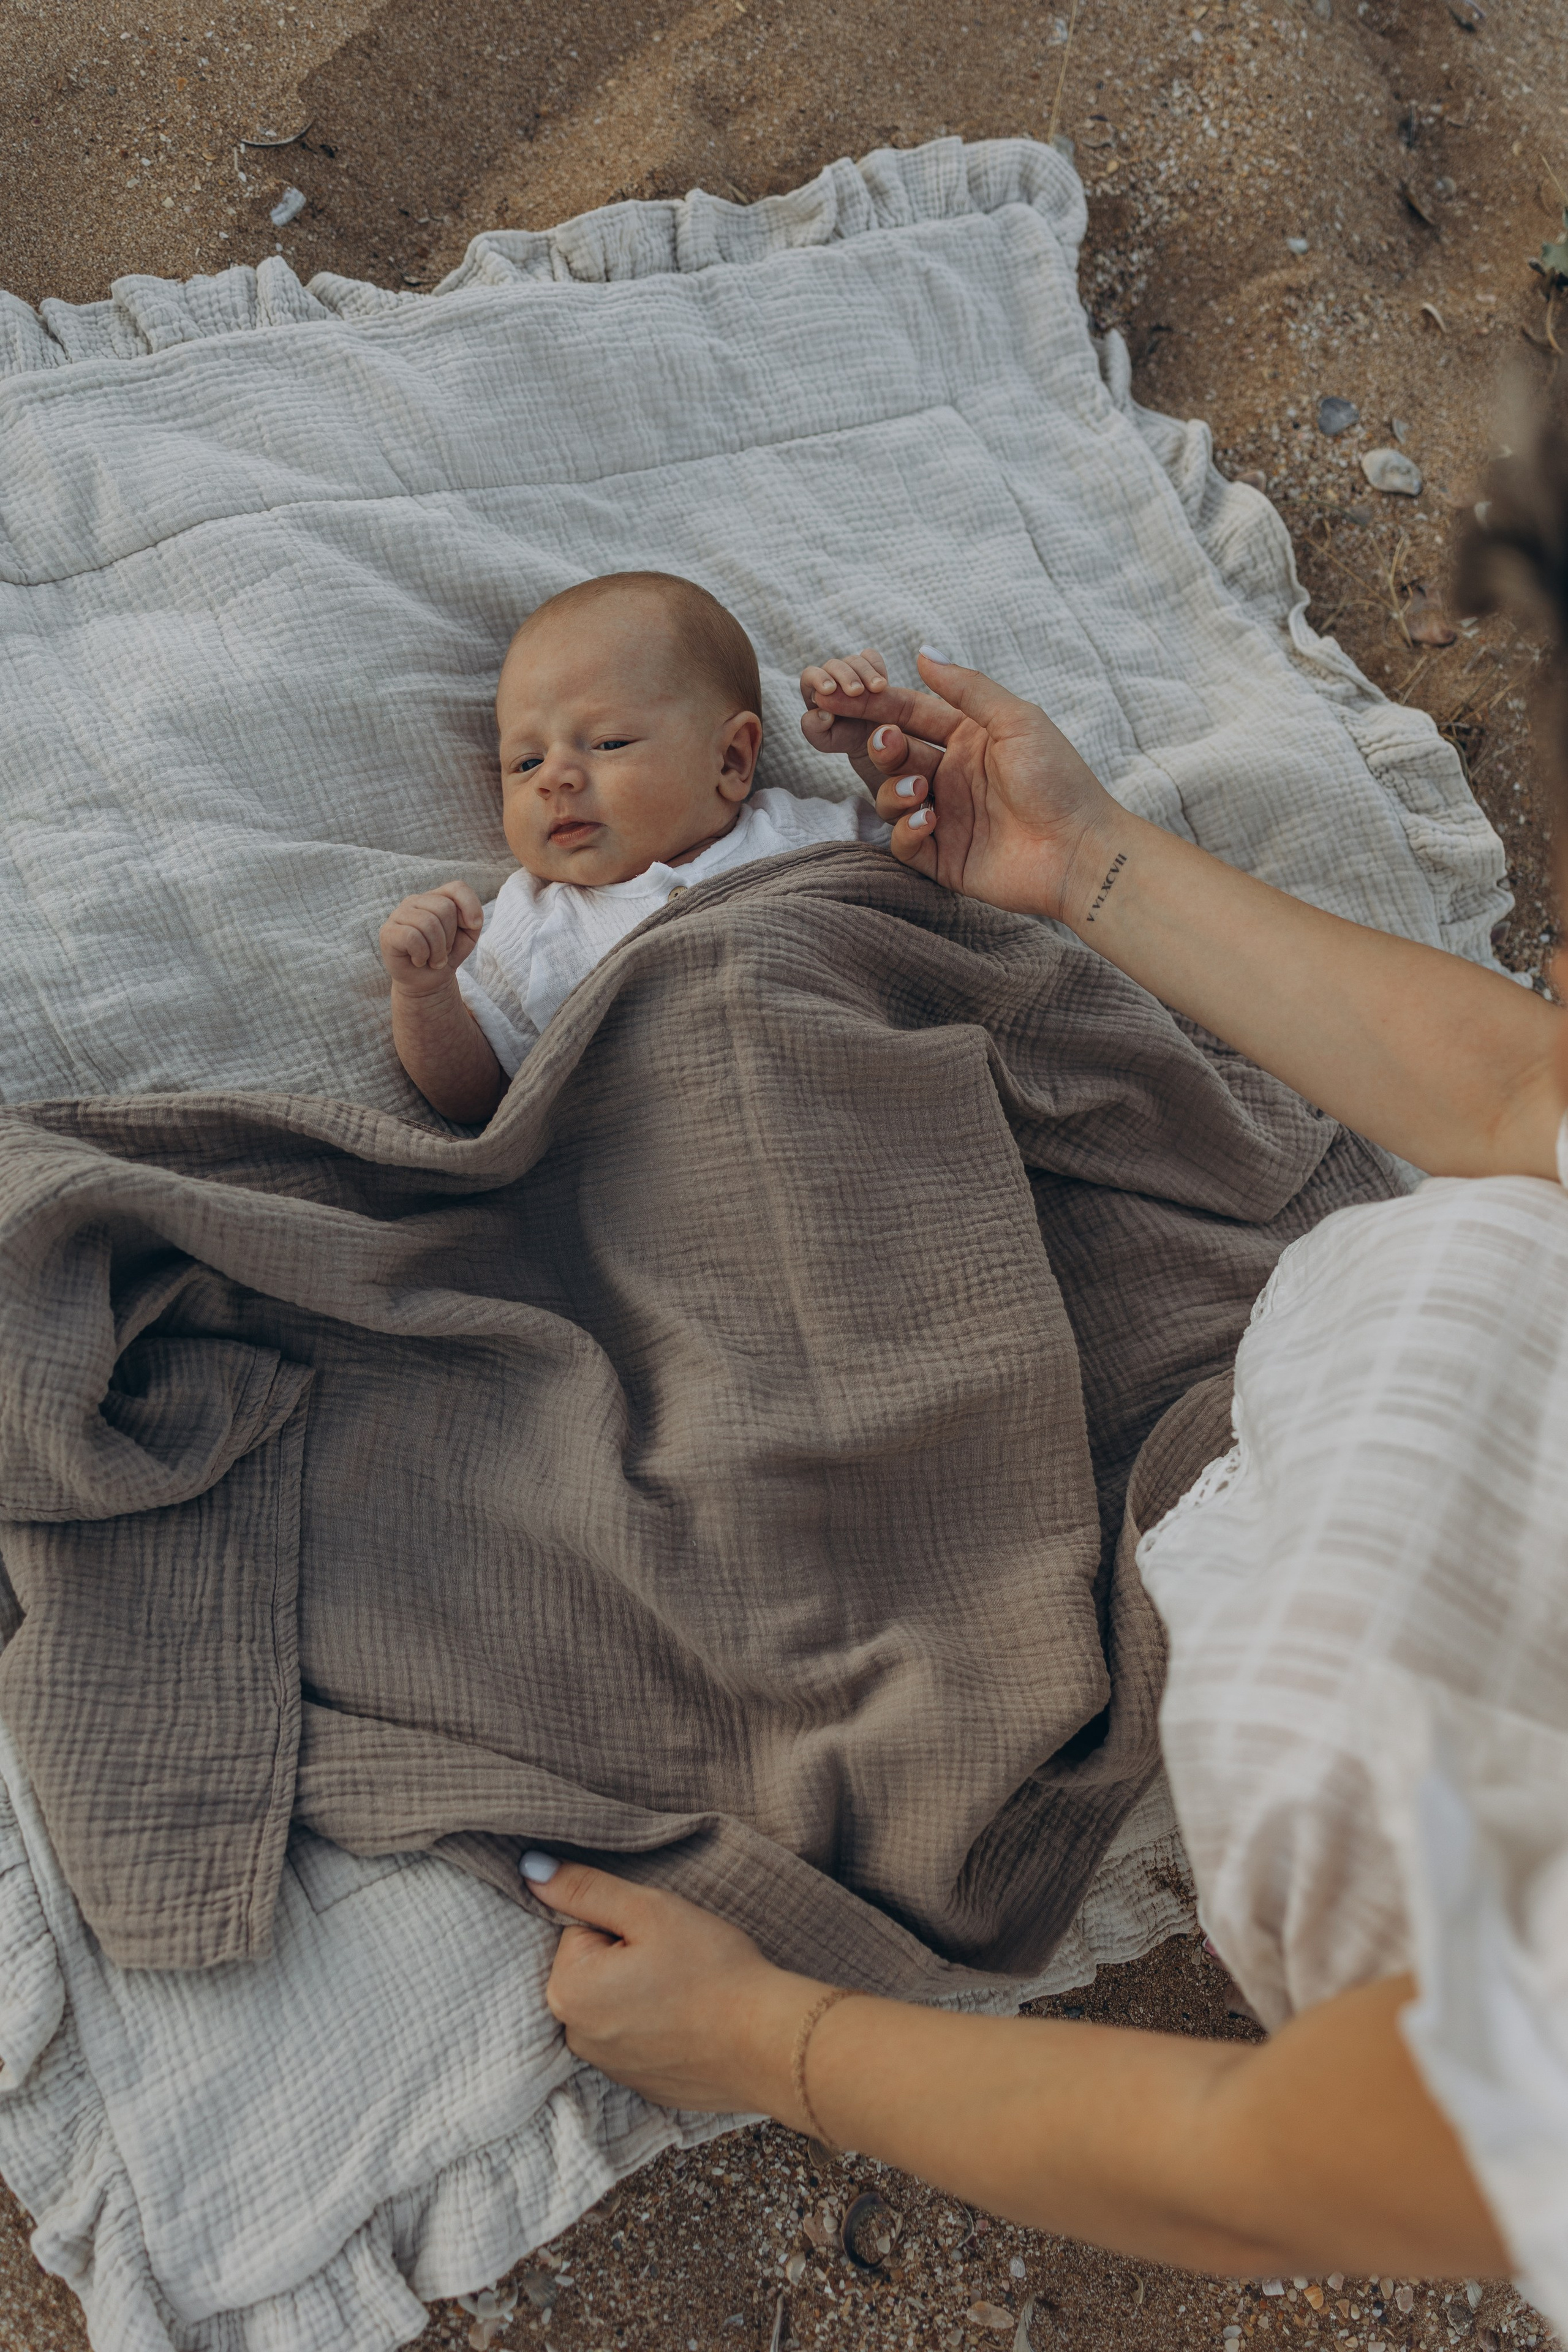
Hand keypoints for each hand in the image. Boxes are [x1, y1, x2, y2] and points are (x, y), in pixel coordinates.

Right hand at [379, 881, 484, 994]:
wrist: (428, 982)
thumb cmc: (447, 955)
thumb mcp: (468, 935)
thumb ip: (473, 918)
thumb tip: (470, 919)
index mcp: (435, 898)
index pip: (457, 888)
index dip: (470, 906)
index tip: (473, 926)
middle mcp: (414, 901)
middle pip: (445, 908)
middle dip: (450, 937)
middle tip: (442, 950)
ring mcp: (398, 914)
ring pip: (429, 924)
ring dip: (437, 951)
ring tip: (432, 958)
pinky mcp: (388, 932)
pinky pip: (412, 937)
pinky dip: (422, 955)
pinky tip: (418, 960)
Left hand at [527, 1854, 819, 2119]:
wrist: (767, 2043)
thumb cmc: (710, 1968)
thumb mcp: (648, 1910)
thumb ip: (584, 1888)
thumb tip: (529, 1870)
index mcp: (566, 1992)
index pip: (580, 1930)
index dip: (622, 1924)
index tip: (658, 1936)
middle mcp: (576, 2039)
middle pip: (594, 1971)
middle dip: (628, 1958)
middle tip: (676, 1959)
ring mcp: (610, 2069)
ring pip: (617, 2005)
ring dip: (644, 1993)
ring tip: (689, 1989)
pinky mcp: (643, 2086)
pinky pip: (640, 2041)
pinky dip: (661, 2028)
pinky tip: (695, 2021)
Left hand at [798, 647, 891, 792]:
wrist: (871, 740)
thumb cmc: (844, 738)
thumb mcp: (825, 741)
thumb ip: (813, 729)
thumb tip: (822, 712)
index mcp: (816, 692)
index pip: (810, 676)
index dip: (818, 678)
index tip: (830, 690)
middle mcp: (832, 677)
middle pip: (834, 665)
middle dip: (845, 676)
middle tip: (857, 691)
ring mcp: (852, 671)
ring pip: (854, 660)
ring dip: (866, 673)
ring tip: (878, 689)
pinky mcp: (871, 668)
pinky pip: (871, 657)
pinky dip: (876, 666)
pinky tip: (883, 684)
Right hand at [803, 651, 1122, 924]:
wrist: (1080, 850)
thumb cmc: (1058, 780)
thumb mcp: (1016, 720)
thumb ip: (967, 688)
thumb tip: (924, 652)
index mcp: (968, 738)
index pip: (908, 714)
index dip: (872, 705)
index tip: (836, 697)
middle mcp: (952, 776)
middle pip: (892, 755)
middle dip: (878, 745)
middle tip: (887, 743)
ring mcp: (947, 818)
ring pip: (891, 798)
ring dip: (895, 789)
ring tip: (923, 790)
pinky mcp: (944, 859)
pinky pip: (904, 843)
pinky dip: (907, 830)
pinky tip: (929, 820)